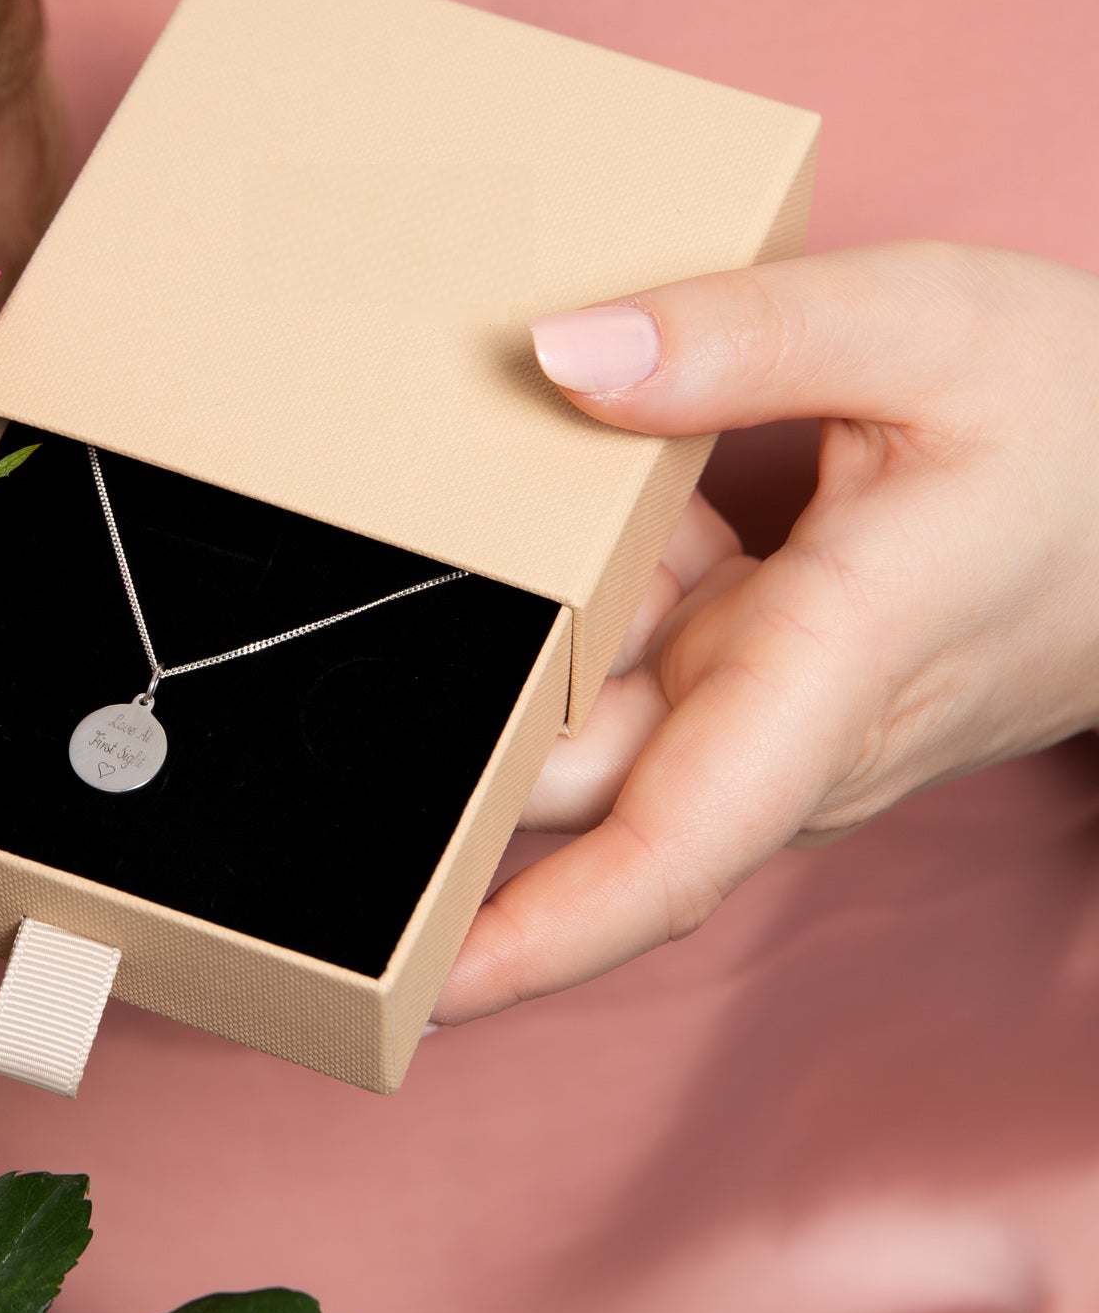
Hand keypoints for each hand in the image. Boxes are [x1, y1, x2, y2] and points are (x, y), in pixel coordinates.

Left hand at [439, 241, 1098, 1021]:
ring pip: (593, 720)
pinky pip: (631, 659)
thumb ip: (749, 336)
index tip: (421, 984)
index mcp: (834, 665)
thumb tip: (560, 359)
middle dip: (447, 799)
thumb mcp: (931, 328)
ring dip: (499, 678)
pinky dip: (570, 602)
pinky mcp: (761, 680)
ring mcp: (770, 713)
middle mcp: (787, 726)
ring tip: (368, 628)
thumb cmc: (1086, 427)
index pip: (673, 846)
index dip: (542, 932)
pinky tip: (526, 514)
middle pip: (582, 786)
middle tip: (294, 775)